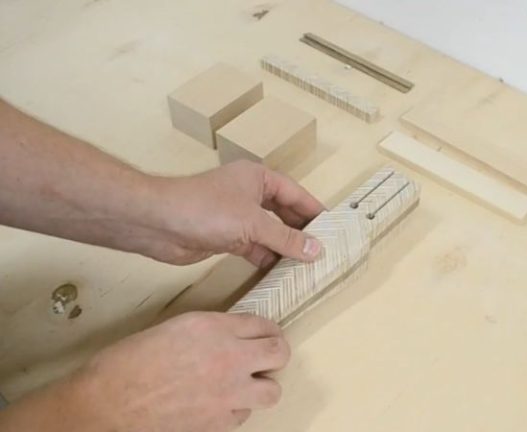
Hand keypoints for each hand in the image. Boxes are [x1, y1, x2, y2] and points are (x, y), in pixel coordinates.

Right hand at [0, 312, 290, 431]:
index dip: (265, 330)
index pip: (263, 324)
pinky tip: (218, 405)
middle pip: (280, 353)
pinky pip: (244, 415)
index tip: (263, 335)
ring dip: (260, 386)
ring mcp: (228, 394)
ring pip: (272, 391)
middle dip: (274, 354)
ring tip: (242, 385)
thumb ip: (210, 330)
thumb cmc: (127, 363)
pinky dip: (235, 410)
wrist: (105, 405)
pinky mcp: (220, 423)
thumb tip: (231, 336)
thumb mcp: (173, 329)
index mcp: (214, 327)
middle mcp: (229, 358)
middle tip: (263, 358)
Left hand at [145, 160, 324, 265]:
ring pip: (269, 232)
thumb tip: (317, 250)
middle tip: (324, 249)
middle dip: (301, 231)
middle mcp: (249, 194)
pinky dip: (267, 258)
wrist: (158, 224)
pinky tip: (281, 272)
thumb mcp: (253, 223)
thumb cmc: (206, 210)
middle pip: (283, 213)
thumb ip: (286, 238)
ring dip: (285, 248)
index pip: (295, 194)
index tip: (333, 227)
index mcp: (258, 178)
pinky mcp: (225, 237)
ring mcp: (236, 216)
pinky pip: (255, 248)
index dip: (314, 210)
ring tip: (308, 265)